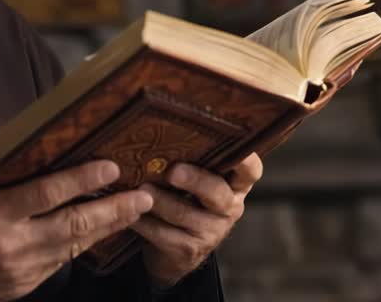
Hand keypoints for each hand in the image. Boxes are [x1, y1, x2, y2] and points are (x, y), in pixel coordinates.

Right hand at [0, 160, 153, 301]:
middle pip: (74, 225)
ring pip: (74, 246)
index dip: (82, 181)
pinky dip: (83, 244)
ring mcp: (20, 270)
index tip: (111, 168)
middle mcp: (12, 246)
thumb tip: (12, 142)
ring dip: (107, 228)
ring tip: (136, 210)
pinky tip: (101, 230)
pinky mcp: (23, 286)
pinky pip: (60, 261)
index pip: (47, 194)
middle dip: (114, 210)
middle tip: (144, 195)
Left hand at [132, 153, 263, 287]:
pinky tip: (130, 211)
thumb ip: (193, 159)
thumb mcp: (197, 180)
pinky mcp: (188, 250)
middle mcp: (229, 208)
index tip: (230, 144)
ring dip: (160, 200)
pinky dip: (144, 221)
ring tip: (141, 189)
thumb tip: (164, 131)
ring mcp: (211, 232)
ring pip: (184, 214)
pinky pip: (163, 234)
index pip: (250, 171)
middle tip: (173, 171)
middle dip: (195, 180)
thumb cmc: (185, 199)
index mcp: (235, 185)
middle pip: (217, 193)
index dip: (245, 159)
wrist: (175, 250)